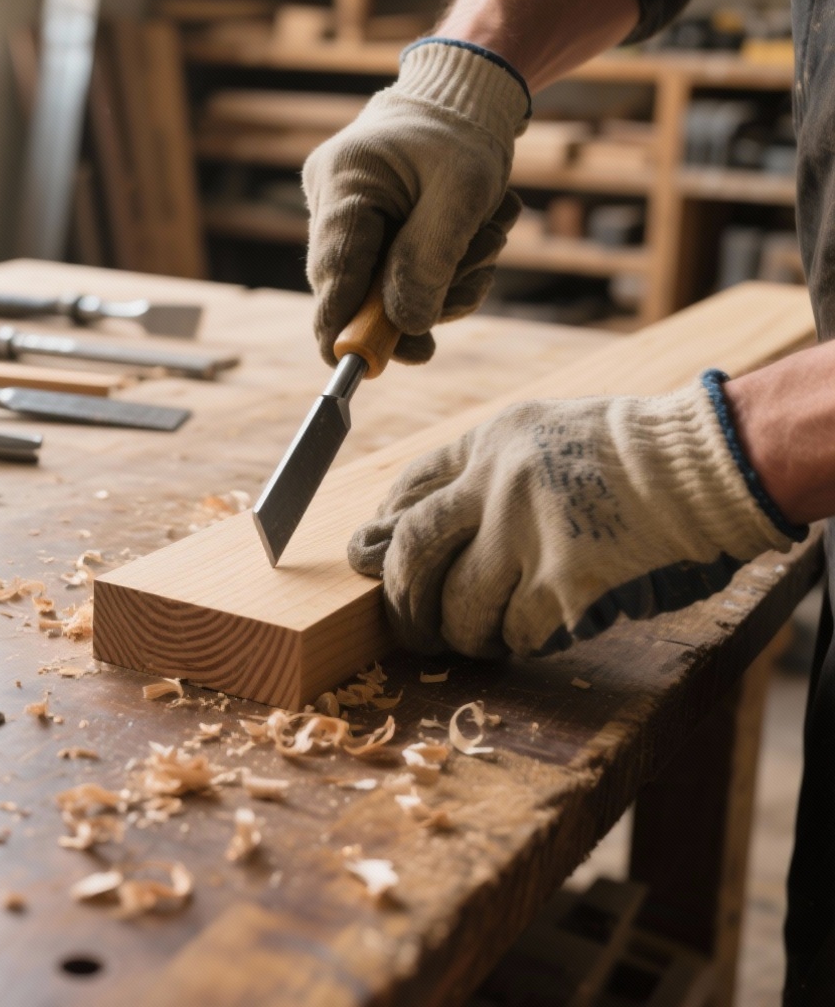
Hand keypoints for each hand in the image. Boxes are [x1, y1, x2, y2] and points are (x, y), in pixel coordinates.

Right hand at [303, 40, 528, 365]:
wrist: (467, 97)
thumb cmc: (465, 135)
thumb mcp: (462, 195)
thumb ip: (430, 261)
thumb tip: (406, 326)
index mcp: (346, 180)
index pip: (334, 266)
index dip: (339, 320)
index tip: (346, 362)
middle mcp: (333, 198)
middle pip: (355, 283)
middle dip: (410, 303)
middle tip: (450, 314)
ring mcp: (348, 212)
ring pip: (382, 283)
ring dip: (442, 282)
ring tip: (489, 240)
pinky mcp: (371, 226)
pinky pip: (397, 270)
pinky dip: (442, 270)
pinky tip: (476, 240)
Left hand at [348, 375, 803, 657]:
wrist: (701, 469)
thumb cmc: (623, 452)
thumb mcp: (538, 431)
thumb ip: (477, 470)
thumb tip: (407, 517)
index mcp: (489, 444)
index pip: (407, 490)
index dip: (381, 531)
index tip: (371, 555)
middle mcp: (498, 486)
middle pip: (411, 553)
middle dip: (400, 595)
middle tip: (408, 620)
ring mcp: (530, 537)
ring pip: (457, 608)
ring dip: (459, 632)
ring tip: (474, 634)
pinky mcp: (567, 585)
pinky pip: (513, 632)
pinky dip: (511, 642)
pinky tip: (523, 634)